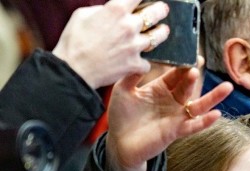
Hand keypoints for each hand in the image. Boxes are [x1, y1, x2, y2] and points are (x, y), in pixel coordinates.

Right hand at [53, 0, 170, 88]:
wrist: (74, 69)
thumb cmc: (73, 41)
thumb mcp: (82, 15)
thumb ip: (102, 10)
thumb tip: (110, 10)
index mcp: (116, 10)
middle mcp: (129, 26)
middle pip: (155, 13)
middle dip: (160, 10)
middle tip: (163, 9)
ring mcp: (135, 46)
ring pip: (158, 37)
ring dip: (161, 33)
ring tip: (164, 30)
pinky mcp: (135, 64)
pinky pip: (147, 62)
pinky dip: (144, 62)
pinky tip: (142, 60)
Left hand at [104, 59, 233, 170]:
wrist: (119, 143)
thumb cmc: (121, 116)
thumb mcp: (123, 90)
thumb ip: (132, 75)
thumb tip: (143, 58)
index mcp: (160, 89)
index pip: (176, 74)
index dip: (183, 64)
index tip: (191, 54)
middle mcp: (172, 102)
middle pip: (189, 87)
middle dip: (194, 76)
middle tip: (198, 64)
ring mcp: (176, 117)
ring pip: (199, 105)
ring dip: (213, 97)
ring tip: (227, 87)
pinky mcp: (176, 131)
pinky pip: (194, 126)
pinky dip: (205, 122)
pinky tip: (216, 115)